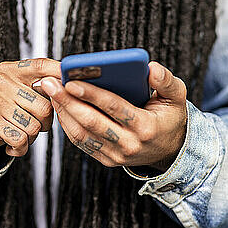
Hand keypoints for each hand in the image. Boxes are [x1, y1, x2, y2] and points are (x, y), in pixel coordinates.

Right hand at [0, 58, 60, 160]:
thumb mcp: (15, 92)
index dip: (60, 72)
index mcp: (10, 70)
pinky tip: (11, 145)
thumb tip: (68, 87)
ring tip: (18, 134)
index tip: (75, 79)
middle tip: (32, 127)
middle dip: (45, 124)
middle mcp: (1, 81)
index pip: (41, 66)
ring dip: (31, 138)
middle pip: (45, 107)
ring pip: (34, 127)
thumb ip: (38, 87)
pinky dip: (20, 149)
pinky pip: (21, 140)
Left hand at [40, 62, 186, 171]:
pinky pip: (82, 142)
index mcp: (145, 127)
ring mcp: (116, 155)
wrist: (170, 150)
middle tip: (50, 83)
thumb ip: (166, 81)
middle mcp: (129, 145)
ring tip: (51, 92)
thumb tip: (151, 68)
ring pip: (82, 134)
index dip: (91, 94)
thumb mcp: (176, 97)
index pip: (114, 107)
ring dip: (63, 112)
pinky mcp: (106, 160)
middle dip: (68, 101)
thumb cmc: (169, 117)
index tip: (71, 81)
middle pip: (91, 122)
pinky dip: (67, 124)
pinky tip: (60, 106)